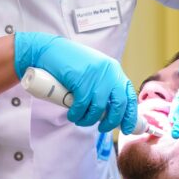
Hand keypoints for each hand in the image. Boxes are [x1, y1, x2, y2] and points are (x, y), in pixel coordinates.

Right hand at [14, 32, 137, 133]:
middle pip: (119, 105)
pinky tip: (72, 115)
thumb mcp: (93, 70)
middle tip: (102, 128)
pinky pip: (82, 106)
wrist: (48, 50)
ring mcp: (96, 76)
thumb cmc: (69, 62)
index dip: (130, 115)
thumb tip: (111, 110)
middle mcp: (109, 72)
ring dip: (89, 120)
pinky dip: (77, 114)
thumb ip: (103, 84)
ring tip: (81, 120)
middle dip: (111, 121)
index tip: (126, 128)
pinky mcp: (82, 80)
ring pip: (98, 108)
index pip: (130, 95)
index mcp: (114, 69)